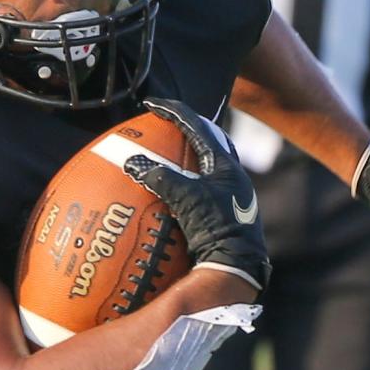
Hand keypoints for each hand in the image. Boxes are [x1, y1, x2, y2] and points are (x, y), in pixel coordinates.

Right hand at [123, 97, 270, 290]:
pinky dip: (187, 180)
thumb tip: (132, 162)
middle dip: (188, 127)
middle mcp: (232, 175)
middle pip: (210, 138)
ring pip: (210, 161)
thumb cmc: (216, 228)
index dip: (173, 112)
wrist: (237, 264)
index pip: (198, 126)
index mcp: (226, 164)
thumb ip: (160, 177)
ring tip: (170, 151)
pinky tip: (173, 190)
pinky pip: (204, 185)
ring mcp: (231, 193)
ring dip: (190, 152)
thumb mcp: (186, 198)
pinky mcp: (226, 211)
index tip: (152, 105)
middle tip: (167, 123)